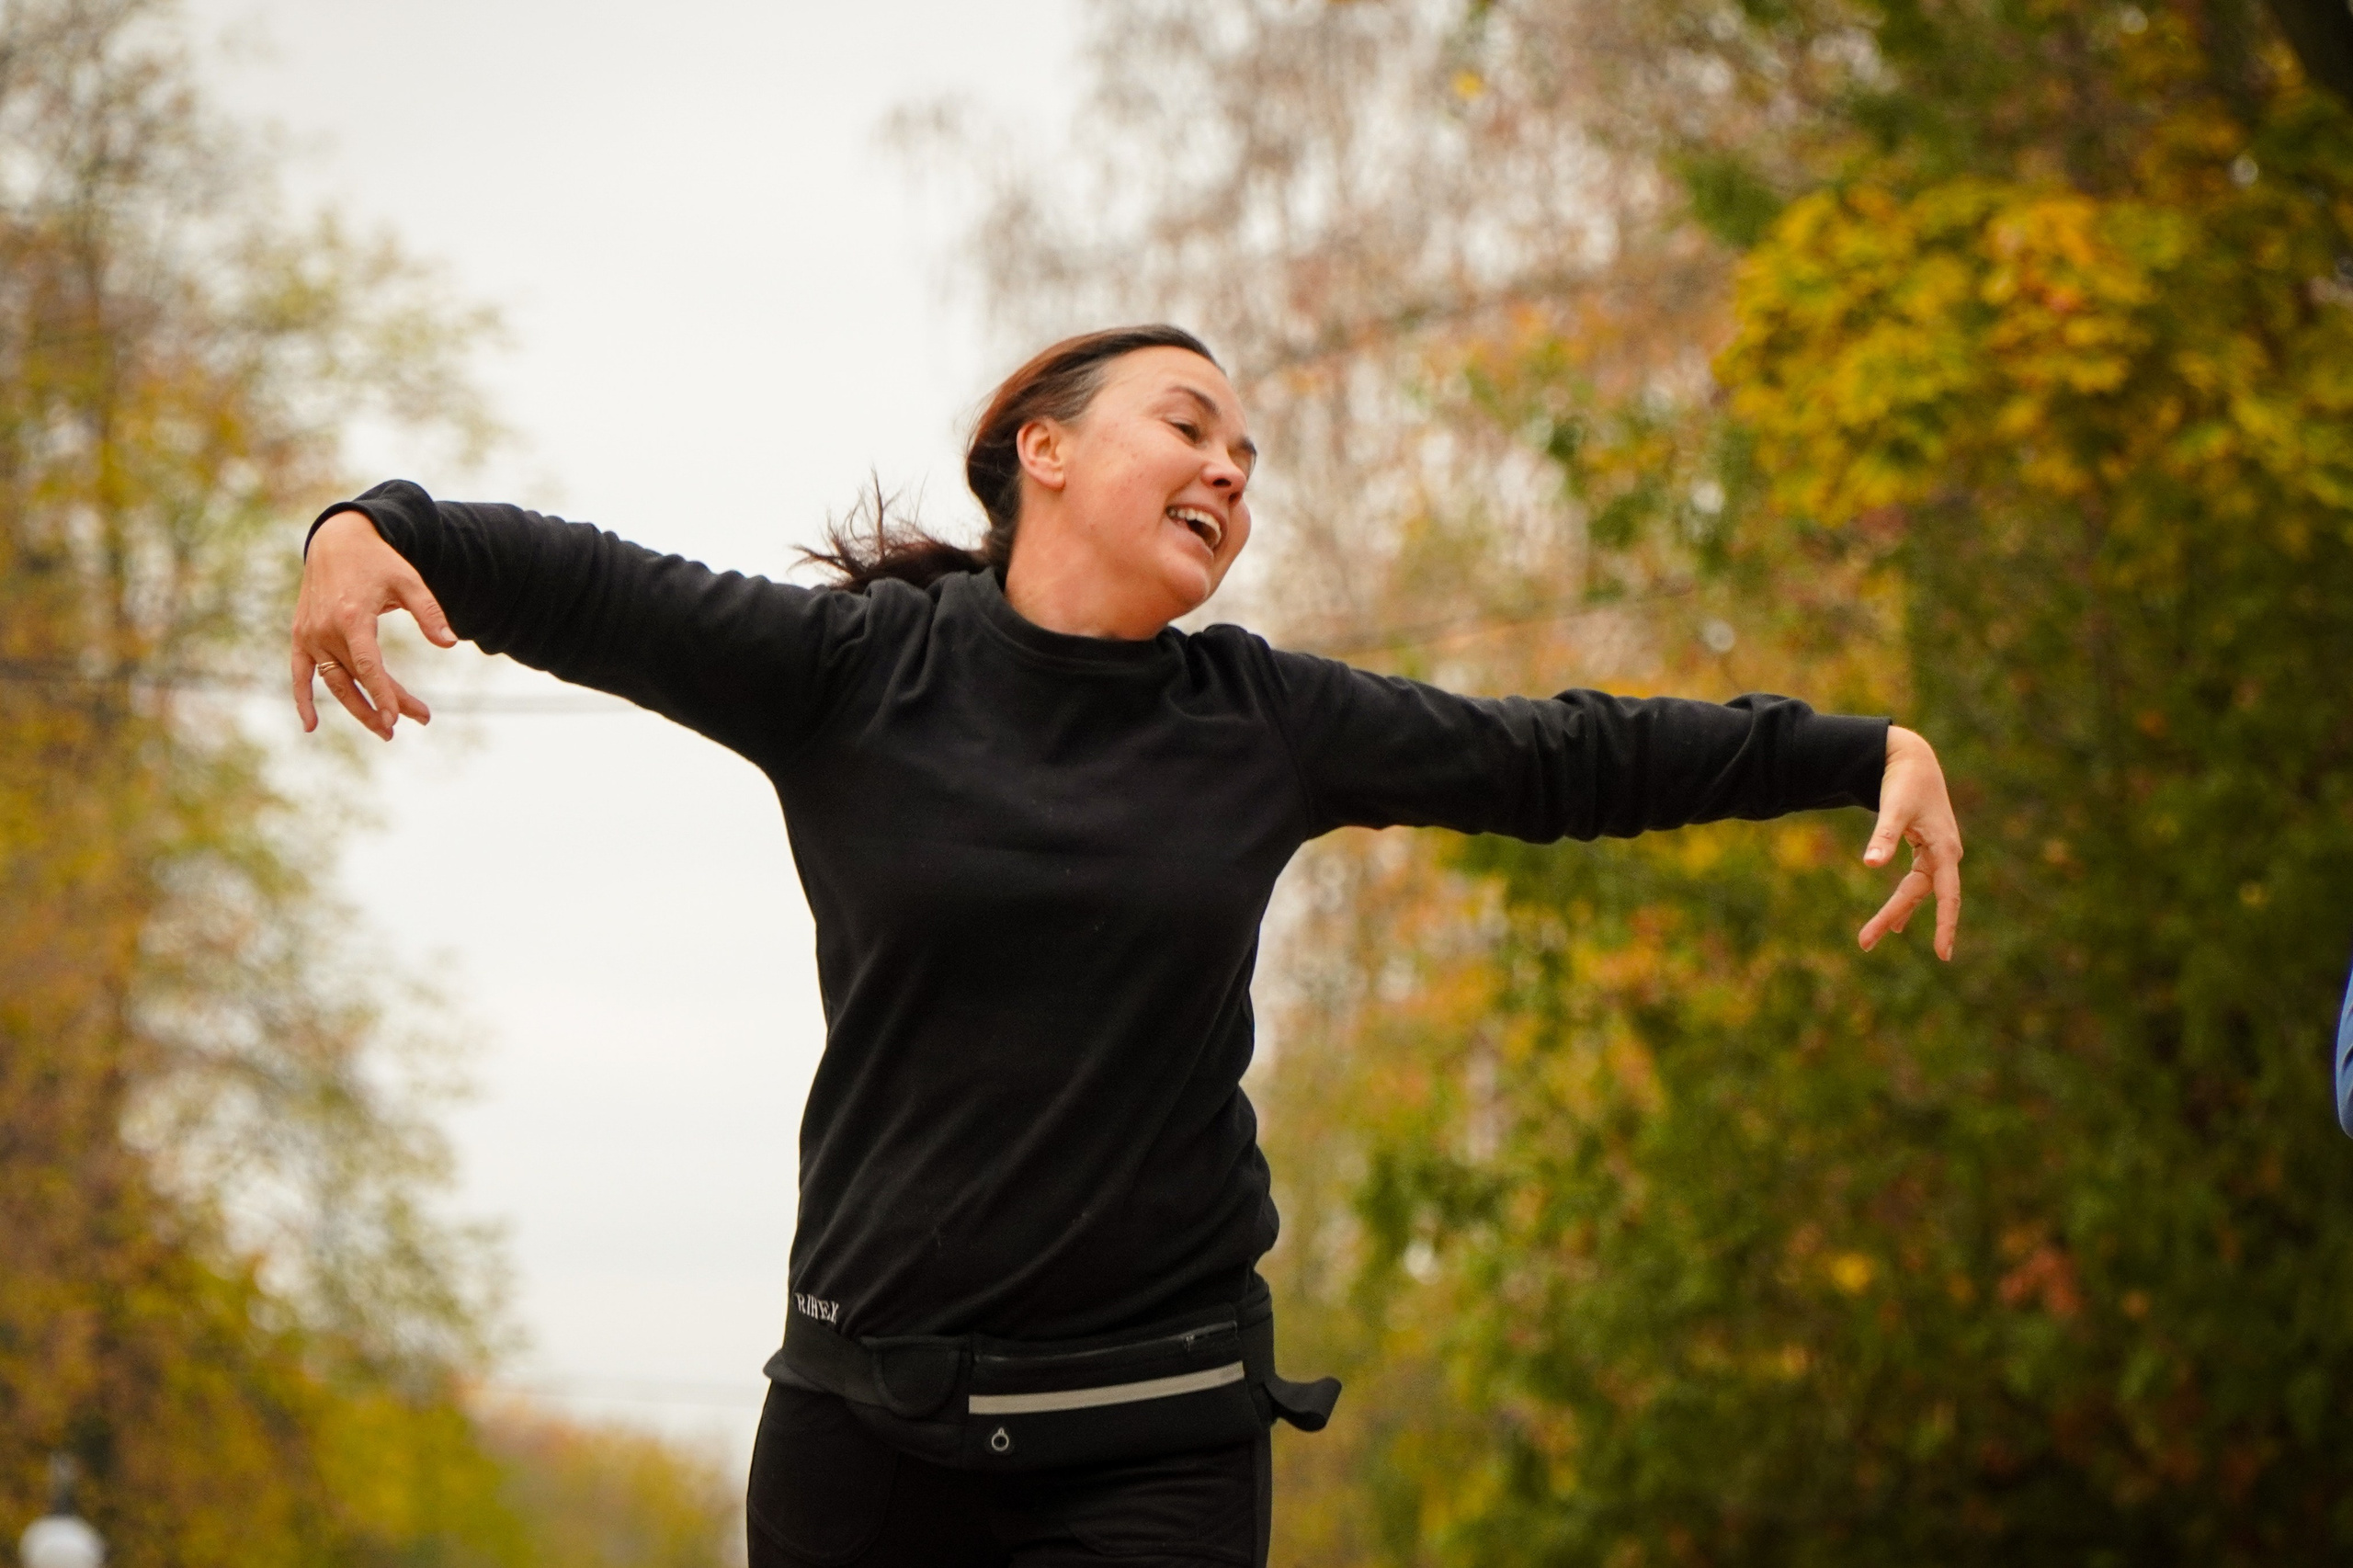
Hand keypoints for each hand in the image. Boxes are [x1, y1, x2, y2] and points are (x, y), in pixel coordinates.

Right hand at [290, 509, 457, 738]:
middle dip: (383, 706)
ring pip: (334, 683)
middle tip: (415, 722)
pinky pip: (299, 674)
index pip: (369, 667)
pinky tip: (311, 726)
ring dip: (357, 709)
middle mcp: (326, 630)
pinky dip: (302, 699)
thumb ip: (429, 613)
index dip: (383, 694)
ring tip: (385, 730)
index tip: (398, 718)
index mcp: (352, 618)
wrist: (337, 541)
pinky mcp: (301, 636)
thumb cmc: (378, 562)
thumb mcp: (409, 582)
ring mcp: (310, 635)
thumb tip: (450, 643)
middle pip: (357, 679)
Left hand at [1859, 725, 1963, 960]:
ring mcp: (1937, 853)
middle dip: (1892, 916)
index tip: (1942, 953)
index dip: (1945, 925)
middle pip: (1920, 895)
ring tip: (1869, 938)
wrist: (1912, 759)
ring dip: (1895, 911)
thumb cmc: (1905, 782)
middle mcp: (1945, 854)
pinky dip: (1904, 900)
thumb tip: (1870, 864)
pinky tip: (1894, 922)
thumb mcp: (1894, 808)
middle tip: (1863, 943)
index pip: (1947, 895)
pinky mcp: (1927, 849)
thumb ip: (1884, 836)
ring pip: (1916, 890)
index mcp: (1945, 849)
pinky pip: (1917, 882)